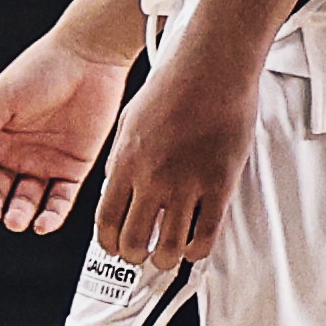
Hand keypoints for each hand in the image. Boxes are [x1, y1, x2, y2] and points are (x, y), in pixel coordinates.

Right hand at [0, 31, 129, 233]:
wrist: (89, 57)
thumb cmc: (41, 69)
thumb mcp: (0, 99)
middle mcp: (17, 153)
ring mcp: (45, 162)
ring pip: (26, 201)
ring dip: (17, 215)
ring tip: (14, 220)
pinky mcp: (74, 167)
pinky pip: (60, 199)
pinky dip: (51, 216)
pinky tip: (42, 225)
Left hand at [93, 54, 257, 271]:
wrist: (212, 65)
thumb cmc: (174, 83)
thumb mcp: (130, 120)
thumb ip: (122, 158)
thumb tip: (116, 187)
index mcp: (125, 162)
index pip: (106, 222)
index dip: (109, 244)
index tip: (116, 247)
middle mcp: (152, 178)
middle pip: (134, 242)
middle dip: (136, 256)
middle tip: (143, 254)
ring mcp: (187, 183)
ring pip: (170, 246)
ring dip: (167, 259)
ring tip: (169, 255)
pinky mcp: (219, 183)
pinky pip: (207, 233)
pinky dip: (199, 249)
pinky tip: (196, 246)